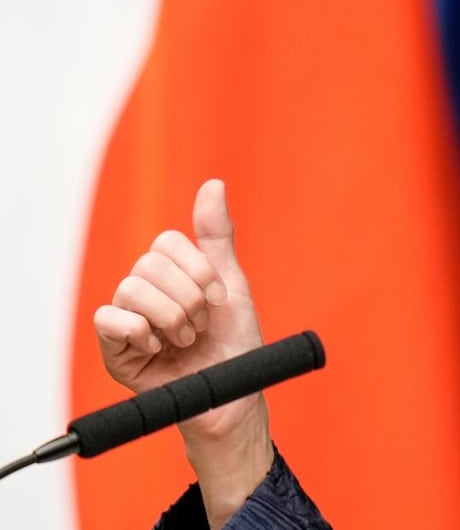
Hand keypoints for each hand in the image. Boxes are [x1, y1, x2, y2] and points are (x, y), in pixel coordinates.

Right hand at [94, 179, 272, 526]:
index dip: (198, 269)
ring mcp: (128, 318)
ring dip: (171, 318)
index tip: (219, 297)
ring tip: (186, 340)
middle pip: (149, 265)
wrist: (231, 392)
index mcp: (172, 273)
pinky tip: (157, 348)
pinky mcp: (114, 348)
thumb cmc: (233, 343)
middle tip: (202, 325)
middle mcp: (146, 290)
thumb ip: (217, 235)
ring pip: (131, 289)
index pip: (167, 243)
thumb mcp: (232, 283)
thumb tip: (213, 184)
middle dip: (189, 298)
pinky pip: (107, 319)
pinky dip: (140, 331)